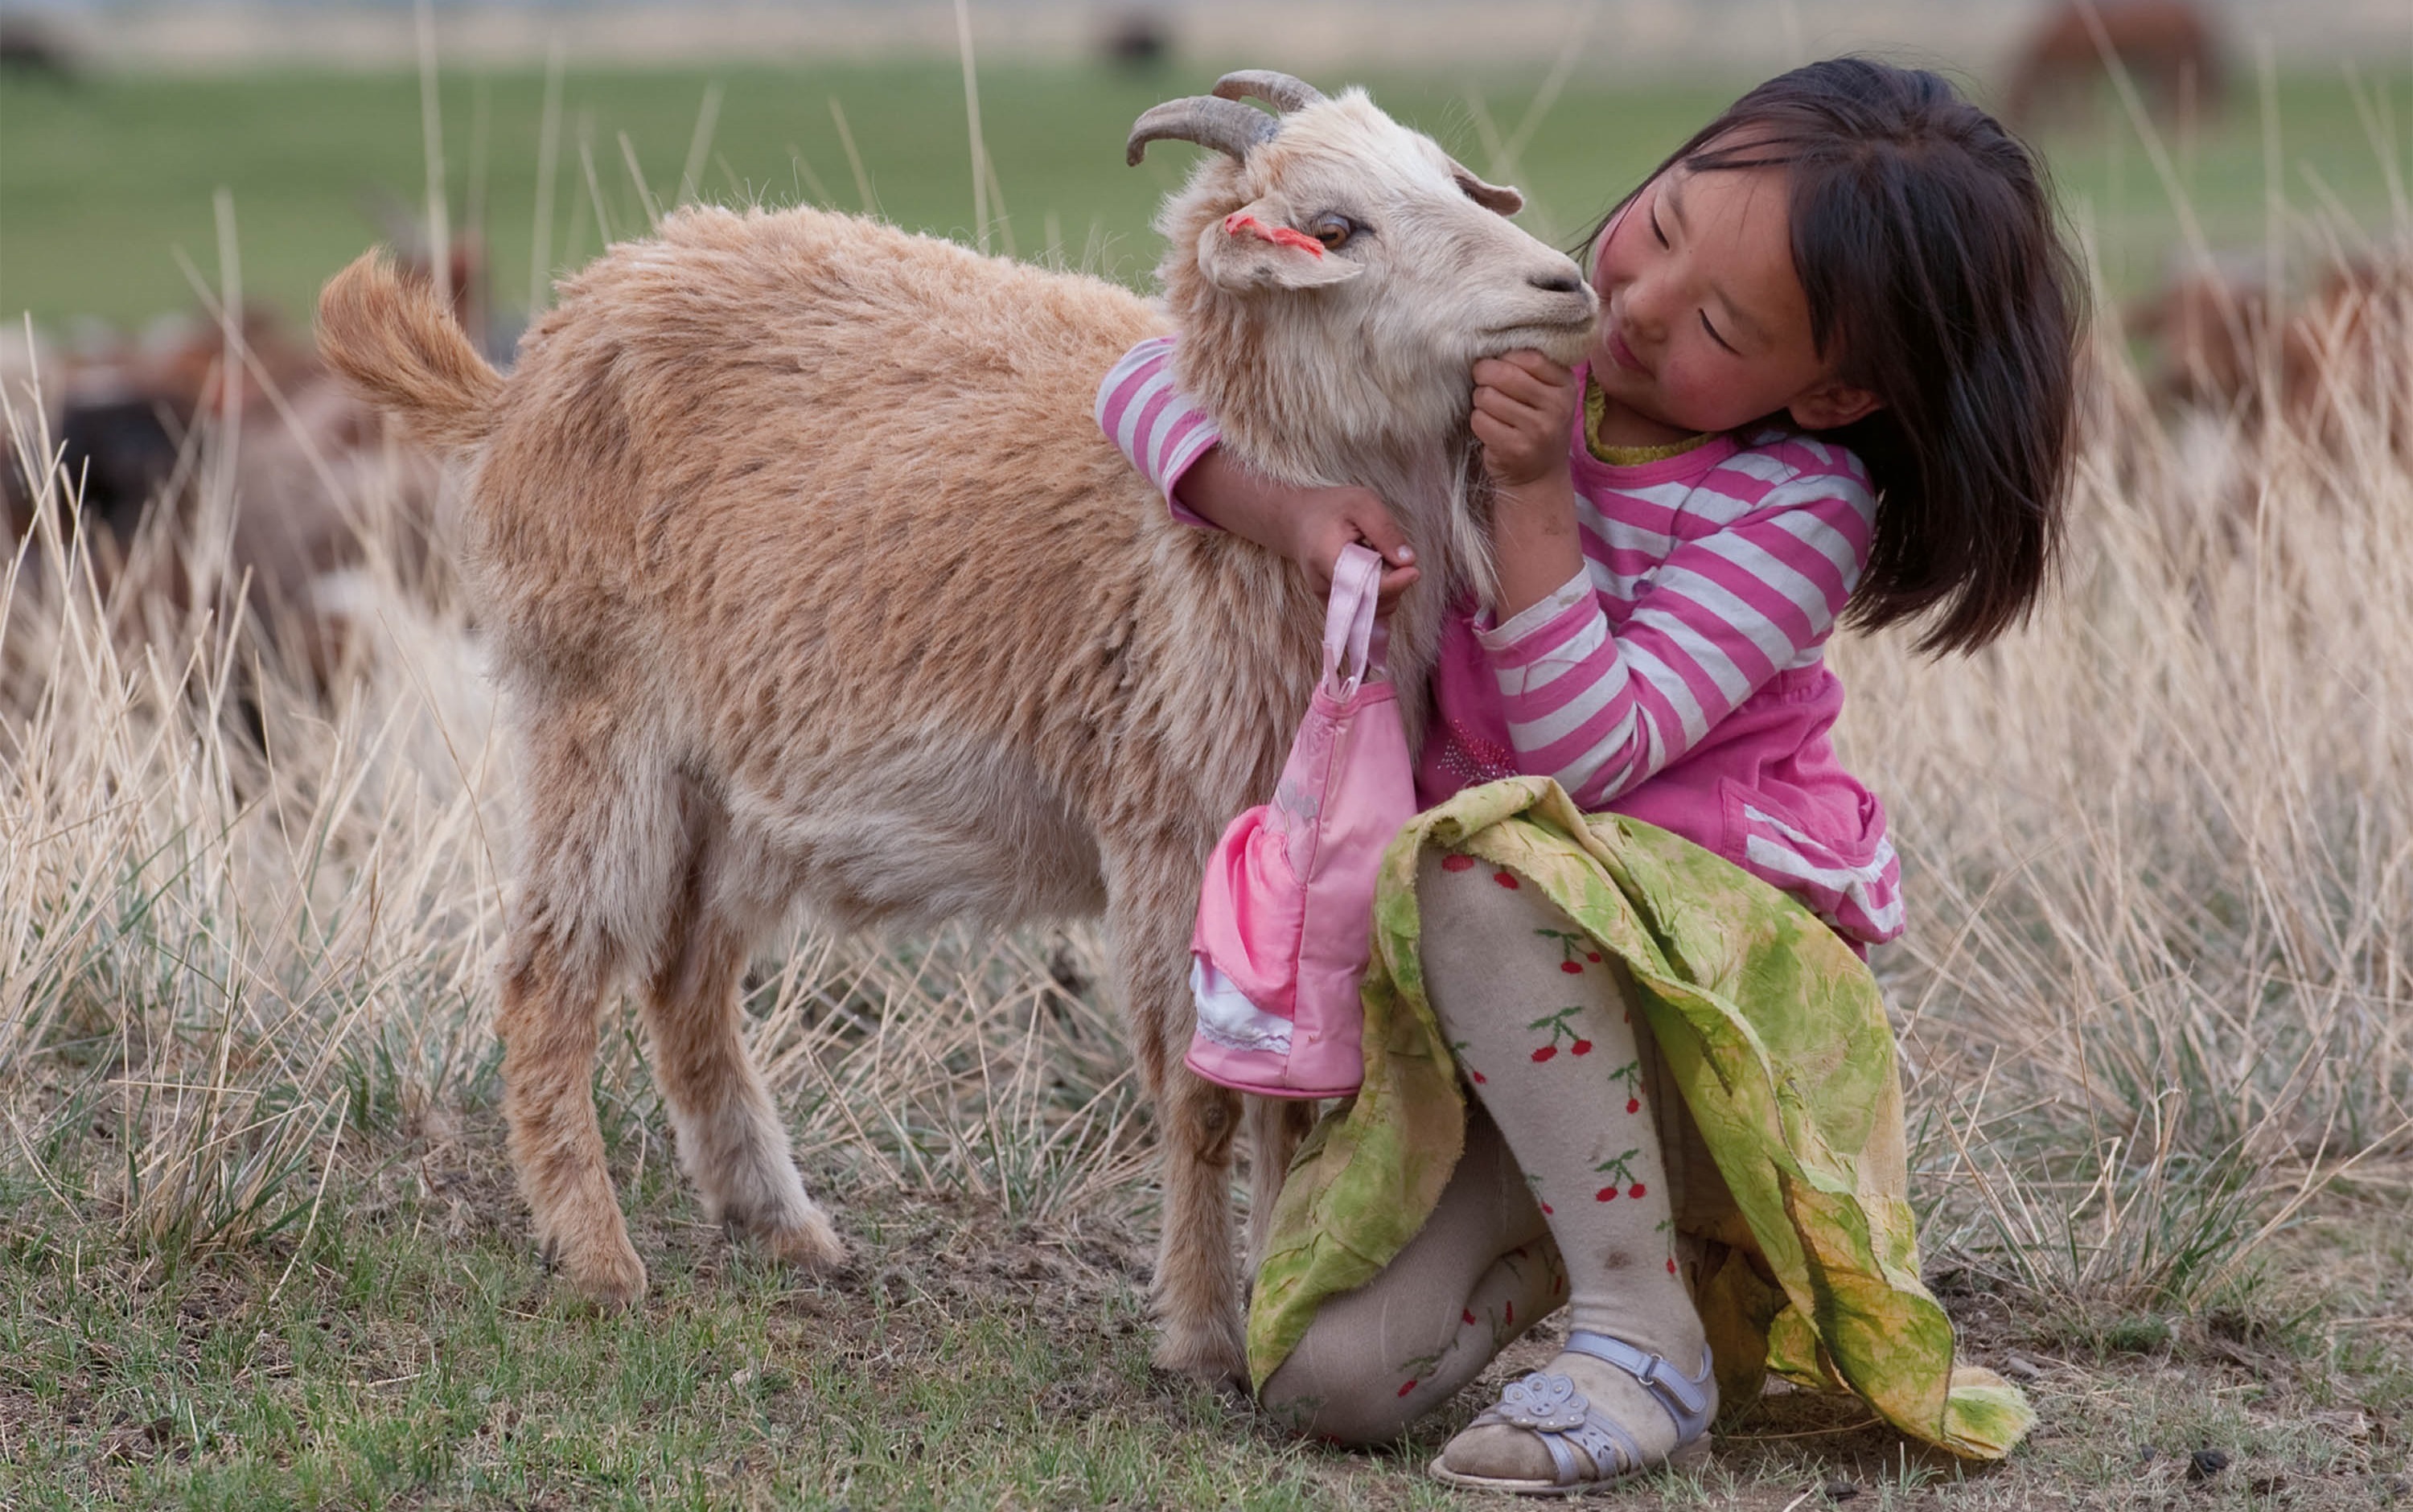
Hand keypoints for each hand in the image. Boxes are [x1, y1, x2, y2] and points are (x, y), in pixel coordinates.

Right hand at [1172, 448, 1420, 608]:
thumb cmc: (1329, 505)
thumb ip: (1385, 531)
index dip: (1395, 583)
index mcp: (1327, 556)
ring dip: (1388, 597)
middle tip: (1403, 565)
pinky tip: (1379, 576)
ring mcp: (1322, 596)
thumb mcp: (1361, 502)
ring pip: (1366, 615)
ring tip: (1387, 563)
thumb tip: (1409, 561)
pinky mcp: (1327, 602)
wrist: (1288, 515)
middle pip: (1369, 609)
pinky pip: (1360, 612)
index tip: (1411, 567)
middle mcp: (1321, 583)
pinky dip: (1377, 600)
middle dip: (1395, 593)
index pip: (1366, 586)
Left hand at [1471, 350, 1576, 489]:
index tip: (1500, 365)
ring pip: (1487, 396)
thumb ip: (1528, 367)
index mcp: (1566, 384)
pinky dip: (1478, 421)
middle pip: (1503, 374)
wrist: (1540, 474)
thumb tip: (1489, 342)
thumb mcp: (1546, 392)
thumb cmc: (1536, 423)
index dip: (1504, 358)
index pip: (1528, 357)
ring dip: (1480, 401)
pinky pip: (1480, 420)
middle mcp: (1557, 406)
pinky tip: (1491, 428)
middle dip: (1484, 375)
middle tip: (1485, 382)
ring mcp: (1537, 430)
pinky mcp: (1515, 448)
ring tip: (1492, 410)